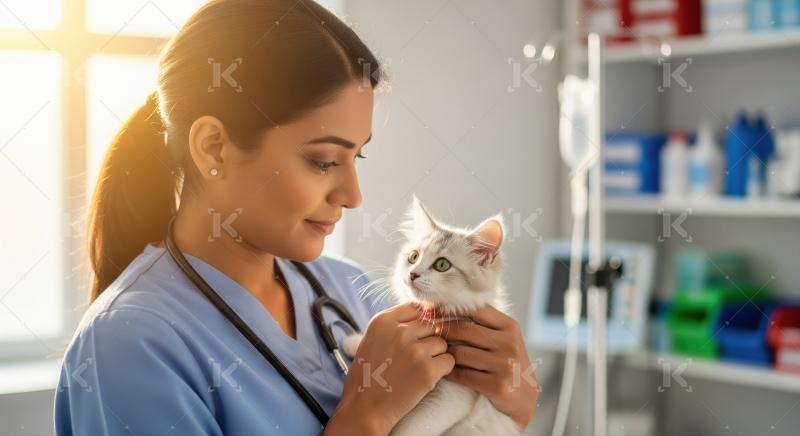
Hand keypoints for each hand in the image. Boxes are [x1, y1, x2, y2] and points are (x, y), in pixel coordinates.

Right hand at [326, 302, 454, 434]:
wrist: (364, 409)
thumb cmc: (368, 376)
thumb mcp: (372, 340)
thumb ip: (394, 325)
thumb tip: (425, 312)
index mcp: (383, 321)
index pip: (416, 307)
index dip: (422, 319)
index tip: (421, 332)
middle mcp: (400, 332)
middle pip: (431, 325)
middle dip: (428, 340)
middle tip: (416, 358)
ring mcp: (415, 350)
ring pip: (442, 343)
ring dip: (436, 355)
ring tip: (419, 369)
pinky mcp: (428, 369)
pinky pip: (449, 360)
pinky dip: (443, 369)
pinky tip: (428, 377)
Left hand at [436, 306, 538, 430]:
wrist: (525, 398)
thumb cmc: (507, 362)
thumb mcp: (504, 337)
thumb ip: (483, 322)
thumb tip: (445, 306)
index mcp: (510, 326)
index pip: (475, 308)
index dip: (449, 308)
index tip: (431, 311)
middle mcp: (509, 343)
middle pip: (464, 330)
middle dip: (442, 330)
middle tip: (429, 334)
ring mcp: (504, 365)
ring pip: (460, 353)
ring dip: (444, 353)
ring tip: (437, 353)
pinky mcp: (497, 385)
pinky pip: (462, 375)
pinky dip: (449, 372)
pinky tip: (444, 371)